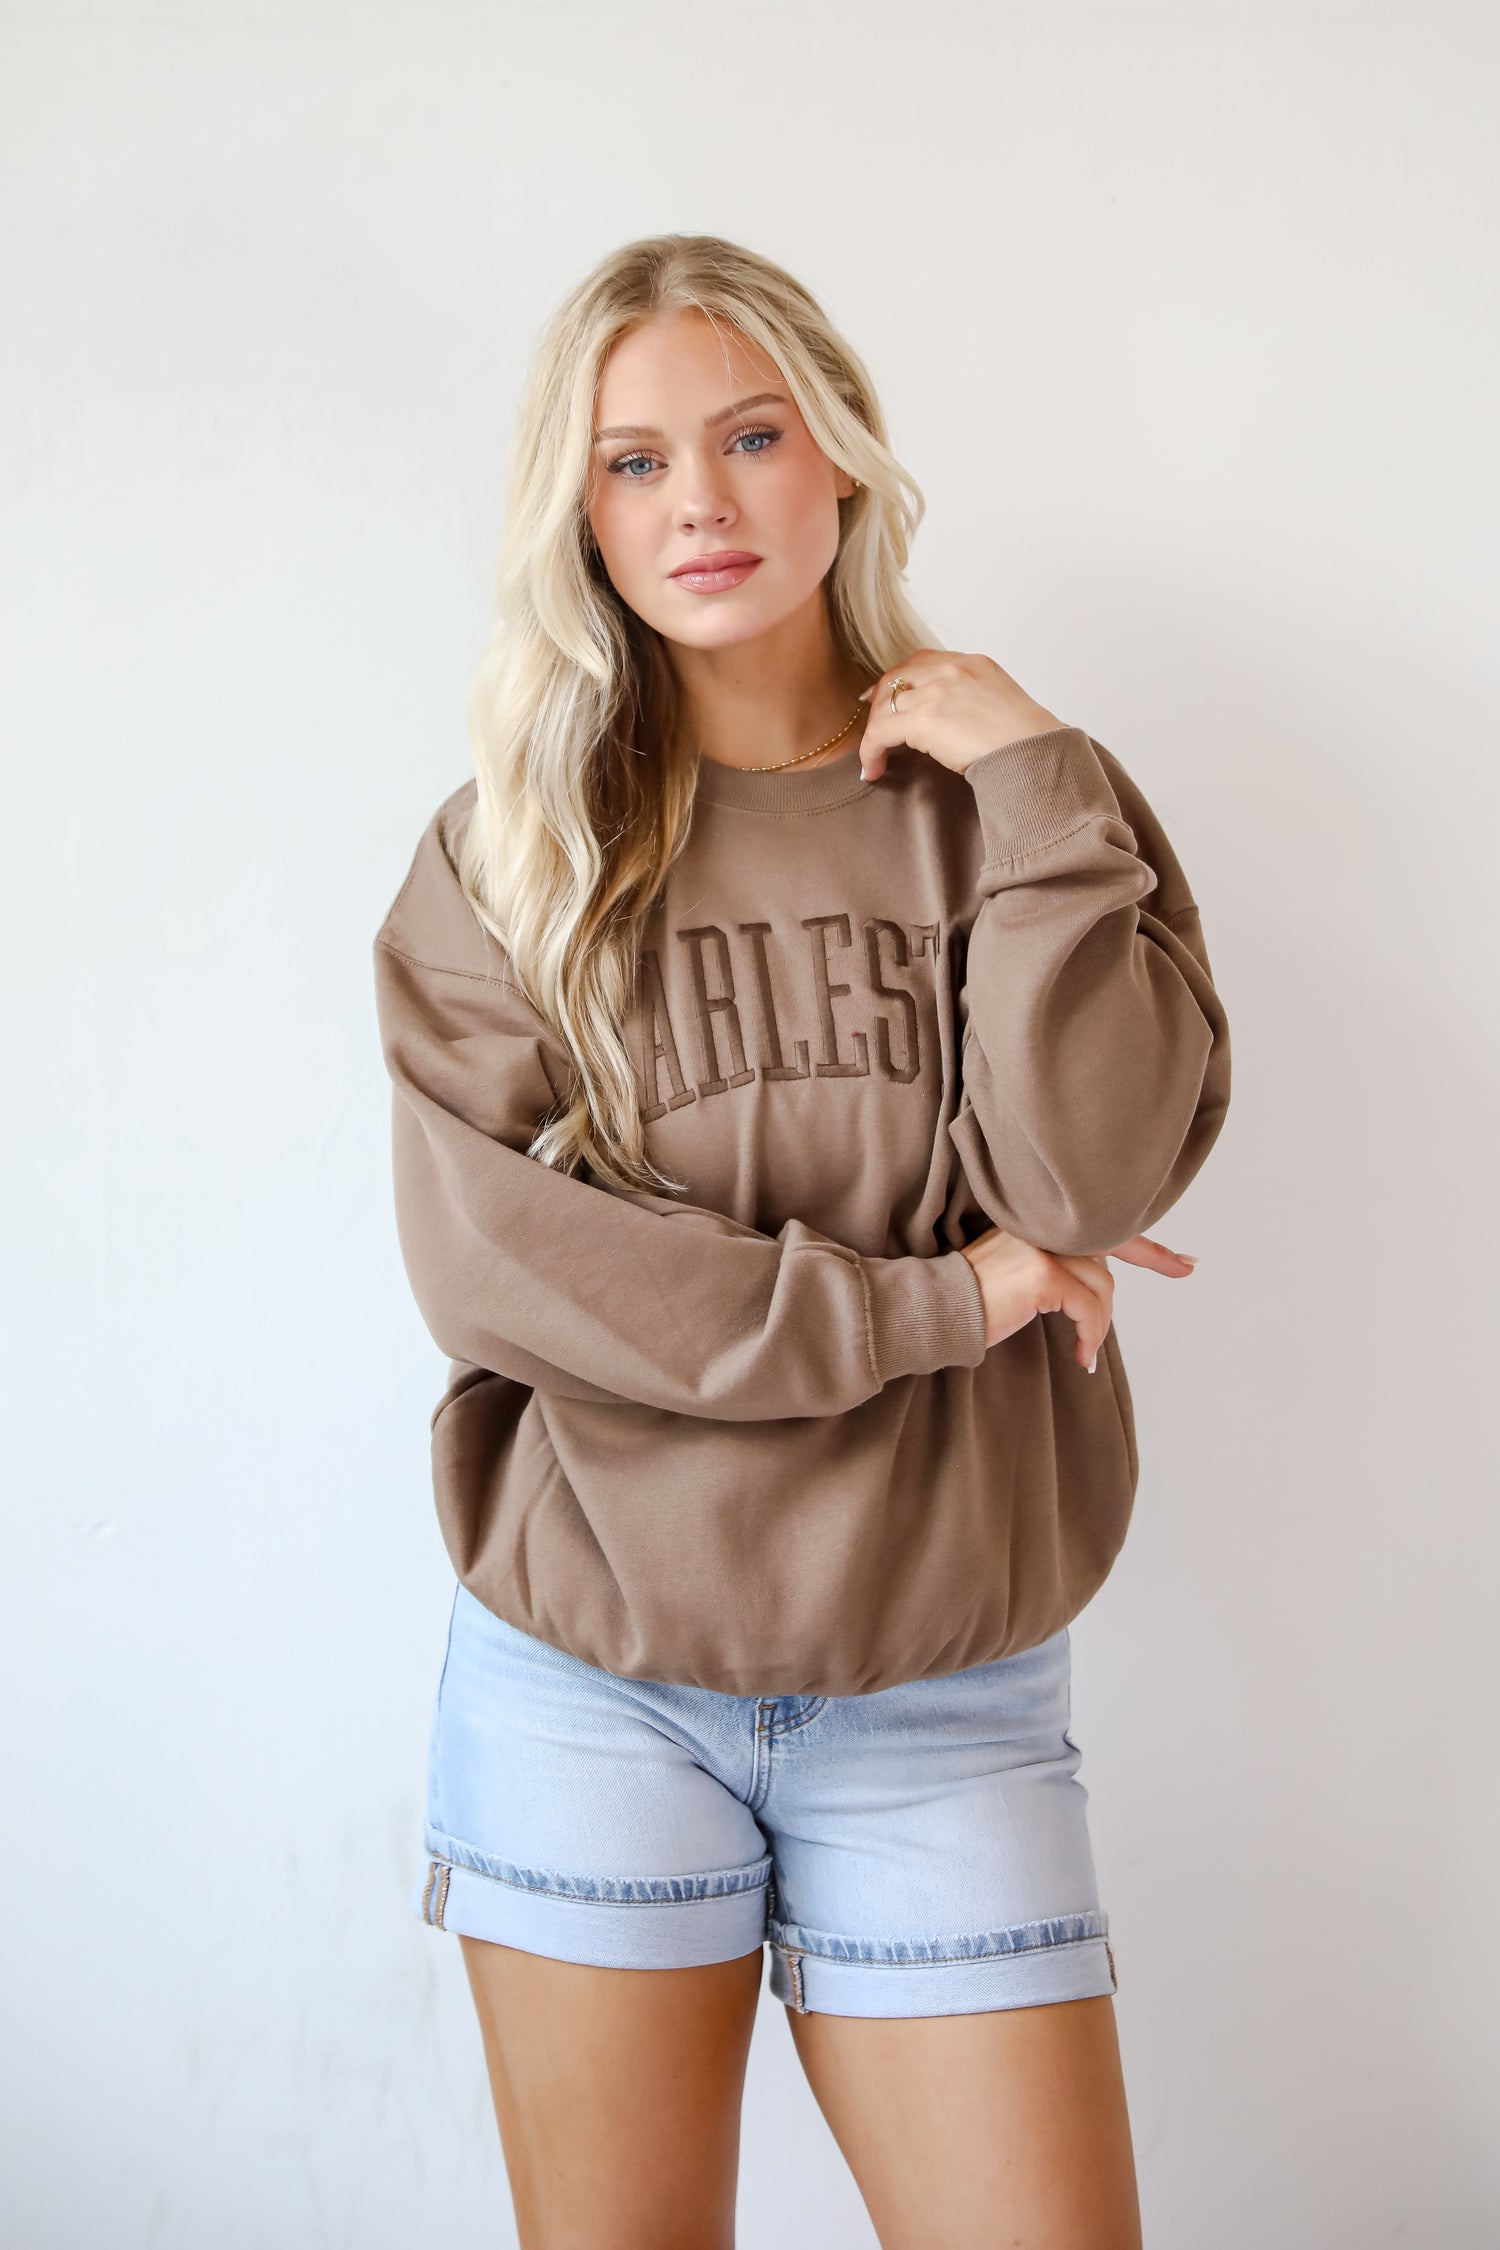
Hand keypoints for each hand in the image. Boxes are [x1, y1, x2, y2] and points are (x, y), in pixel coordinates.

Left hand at [856, 649, 1065, 781]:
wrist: (1033, 751)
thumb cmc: (1027, 740)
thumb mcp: (1002, 704)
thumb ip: (975, 701)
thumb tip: (958, 722)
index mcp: (972, 664)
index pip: (923, 661)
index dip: (900, 678)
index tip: (887, 695)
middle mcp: (951, 671)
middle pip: (898, 678)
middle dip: (879, 702)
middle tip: (874, 725)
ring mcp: (936, 691)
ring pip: (885, 706)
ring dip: (875, 733)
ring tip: (875, 757)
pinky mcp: (924, 719)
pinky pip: (880, 733)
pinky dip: (870, 751)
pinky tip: (872, 768)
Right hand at [957, 1226, 1197, 1372]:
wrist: (933, 1310)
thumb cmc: (968, 1298)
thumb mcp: (1014, 1270)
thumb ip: (1051, 1261)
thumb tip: (1095, 1284)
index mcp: (1034, 1220)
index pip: (1099, 1222)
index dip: (1144, 1237)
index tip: (1181, 1250)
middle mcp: (1040, 1225)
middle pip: (1110, 1252)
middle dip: (1154, 1258)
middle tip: (1185, 1267)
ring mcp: (1043, 1248)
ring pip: (1103, 1287)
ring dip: (1100, 1324)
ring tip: (1084, 1349)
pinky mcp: (1044, 1275)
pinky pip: (1090, 1311)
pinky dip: (1091, 1337)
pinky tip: (1081, 1356)